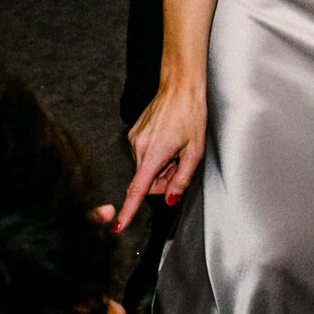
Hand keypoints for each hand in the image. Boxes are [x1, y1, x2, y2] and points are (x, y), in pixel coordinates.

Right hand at [116, 80, 206, 232]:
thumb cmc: (191, 115)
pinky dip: (156, 156)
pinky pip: (144, 155)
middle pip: (147, 181)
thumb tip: (170, 200)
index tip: (118, 226)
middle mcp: (139, 147)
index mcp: (154, 153)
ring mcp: (134, 139)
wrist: (180, 87)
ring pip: (146, 169)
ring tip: (177, 148)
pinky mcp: (134, 133)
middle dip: (164, 180)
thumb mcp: (194, 152)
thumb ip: (181, 180)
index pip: (137, 189)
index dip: (128, 210)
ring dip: (161, 167)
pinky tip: (169, 140)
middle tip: (181, 164)